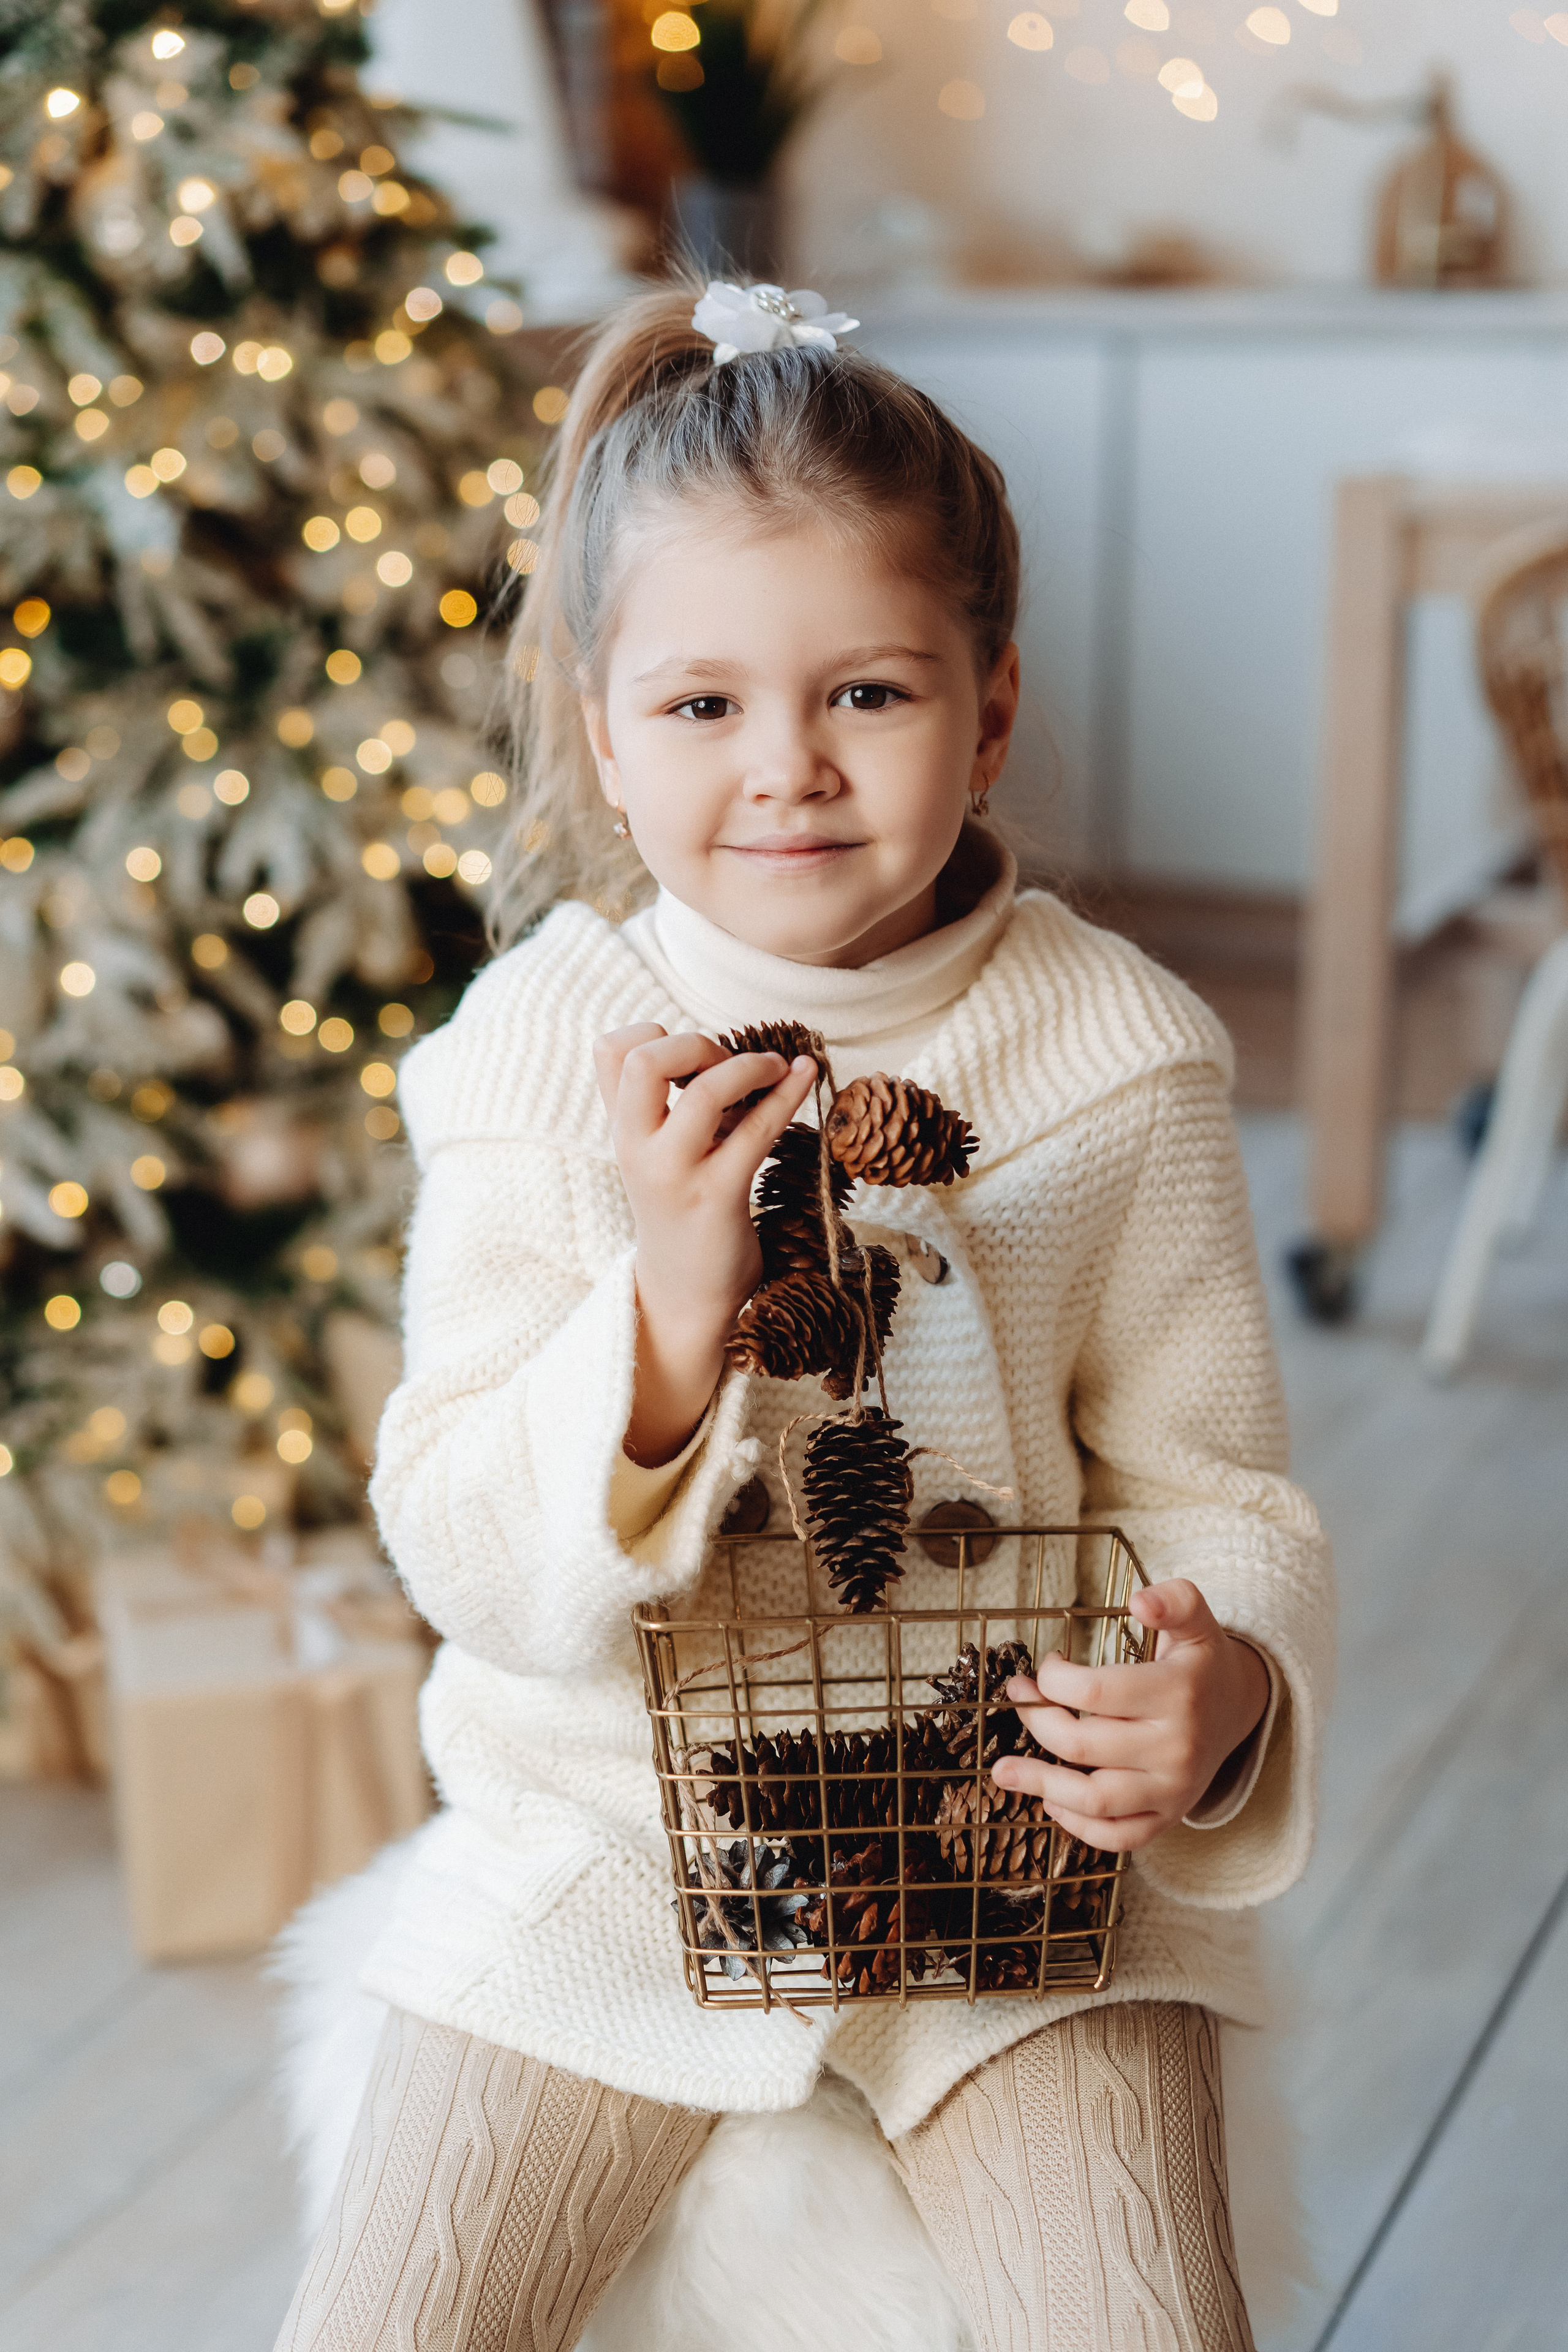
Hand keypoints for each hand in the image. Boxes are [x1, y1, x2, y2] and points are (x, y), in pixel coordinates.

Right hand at [594, 1023, 817, 1465]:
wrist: (685, 1298)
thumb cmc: (682, 1216)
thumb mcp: (658, 1154)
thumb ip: (664, 1105)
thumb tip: (702, 1048)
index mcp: (621, 1131)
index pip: (610, 1049)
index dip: (656, 1032)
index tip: (695, 1058)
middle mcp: (636, 1148)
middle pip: (645, 1059)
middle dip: (697, 1042)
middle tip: (732, 1065)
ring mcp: (674, 1173)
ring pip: (703, 1092)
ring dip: (749, 1066)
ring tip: (778, 1068)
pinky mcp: (716, 1197)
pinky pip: (756, 1131)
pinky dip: (788, 1094)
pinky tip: (807, 1075)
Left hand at [990, 1581, 1270, 1852]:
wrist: (1239, 1709)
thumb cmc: (1201, 1661)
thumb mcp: (1197, 1619)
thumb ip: (1175, 1600)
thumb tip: (1140, 1602)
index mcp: (1179, 1694)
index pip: (1097, 1692)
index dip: (1056, 1678)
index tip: (1046, 1666)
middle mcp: (1177, 1748)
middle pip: (1084, 1744)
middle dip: (1037, 1719)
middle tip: (1019, 1699)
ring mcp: (1173, 1790)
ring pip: (1096, 1800)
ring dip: (1041, 1785)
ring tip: (1002, 1771)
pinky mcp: (1169, 1816)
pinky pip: (1120, 1837)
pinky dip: (1080, 1827)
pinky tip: (1052, 1802)